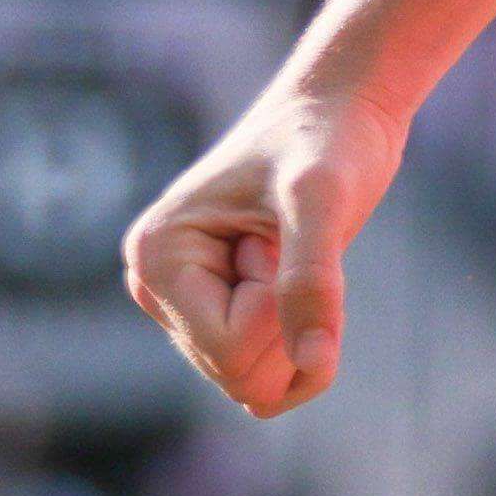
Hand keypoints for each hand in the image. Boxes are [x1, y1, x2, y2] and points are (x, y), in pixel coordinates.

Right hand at [123, 84, 403, 418]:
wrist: (341, 110)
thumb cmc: (329, 139)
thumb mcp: (324, 201)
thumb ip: (312, 282)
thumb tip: (312, 365)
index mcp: (156, 256)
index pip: (228, 351)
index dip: (280, 311)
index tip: (280, 238)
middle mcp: (155, 285)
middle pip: (239, 377)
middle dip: (287, 323)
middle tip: (288, 245)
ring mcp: (184, 303)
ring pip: (254, 385)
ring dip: (296, 330)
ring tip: (289, 254)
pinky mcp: (216, 310)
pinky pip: (265, 377)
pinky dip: (301, 344)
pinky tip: (297, 277)